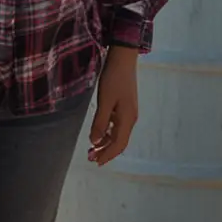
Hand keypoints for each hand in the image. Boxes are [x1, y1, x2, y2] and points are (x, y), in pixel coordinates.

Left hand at [88, 45, 138, 165]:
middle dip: (106, 152)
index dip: (107, 155)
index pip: (118, 144)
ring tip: (93, 148)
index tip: (95, 162)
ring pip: (118, 134)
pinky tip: (100, 133)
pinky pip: (117, 126)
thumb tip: (95, 142)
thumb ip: (100, 122)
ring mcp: (129, 112)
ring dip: (106, 143)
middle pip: (120, 142)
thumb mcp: (104, 101)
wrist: (123, 60)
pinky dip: (108, 133)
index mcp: (127, 119)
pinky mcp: (125, 107)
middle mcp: (130, 118)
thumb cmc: (113, 79)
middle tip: (91, 158)